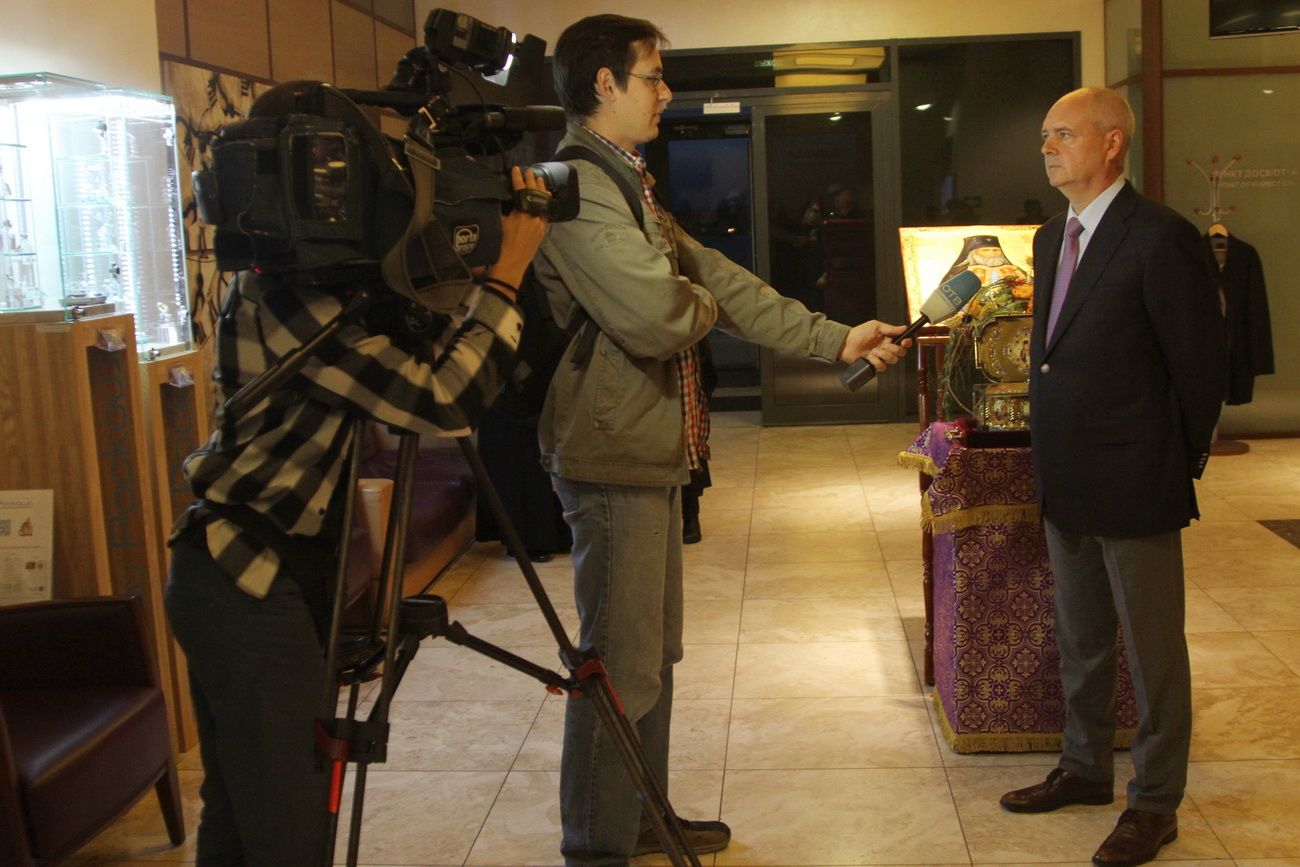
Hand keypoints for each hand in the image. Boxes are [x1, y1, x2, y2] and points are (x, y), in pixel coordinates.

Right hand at [485, 166, 549, 294]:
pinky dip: (545, 203)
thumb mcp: (498, 223)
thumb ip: (502, 208)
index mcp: (521, 213)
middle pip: (535, 194)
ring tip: (539, 179)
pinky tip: (545, 197)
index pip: (521, 191)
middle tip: (529, 171)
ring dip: (541, 190)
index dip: (518, 178)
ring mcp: (540, 224)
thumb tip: (503, 197)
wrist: (511, 265)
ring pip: (544, 203)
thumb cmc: (501, 245)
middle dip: (531, 181)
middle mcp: (534, 217)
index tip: (516, 169)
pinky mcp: (543, 231)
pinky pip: (546, 212)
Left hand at [839, 320, 911, 369]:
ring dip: (884, 355)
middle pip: (901, 353)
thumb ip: (890, 328)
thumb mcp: (875, 326)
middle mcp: (886, 349)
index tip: (904, 342)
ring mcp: (881, 357)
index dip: (906, 343)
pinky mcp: (874, 365)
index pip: (903, 342)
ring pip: (893, 360)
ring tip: (875, 350)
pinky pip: (882, 367)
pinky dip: (876, 362)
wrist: (846, 343)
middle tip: (885, 345)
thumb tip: (904, 328)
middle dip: (895, 349)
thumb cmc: (859, 333)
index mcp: (888, 338)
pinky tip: (870, 357)